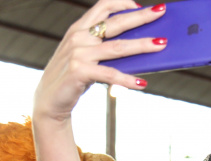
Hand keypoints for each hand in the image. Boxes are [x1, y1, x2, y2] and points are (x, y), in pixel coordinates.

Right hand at [34, 0, 167, 121]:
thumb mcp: (85, 56)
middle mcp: (78, 37)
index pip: (103, 6)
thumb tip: (141, 47)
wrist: (49, 101)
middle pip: (116, 23)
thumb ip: (105, 47)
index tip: (141, 6)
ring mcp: (78, 54)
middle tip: (161, 11)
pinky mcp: (80, 72)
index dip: (123, 3)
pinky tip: (142, 83)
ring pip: (118, 47)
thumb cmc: (73, 77)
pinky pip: (110, 74)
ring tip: (161, 44)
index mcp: (79, 28)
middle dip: (141, 16)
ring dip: (142, 45)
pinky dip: (127, 80)